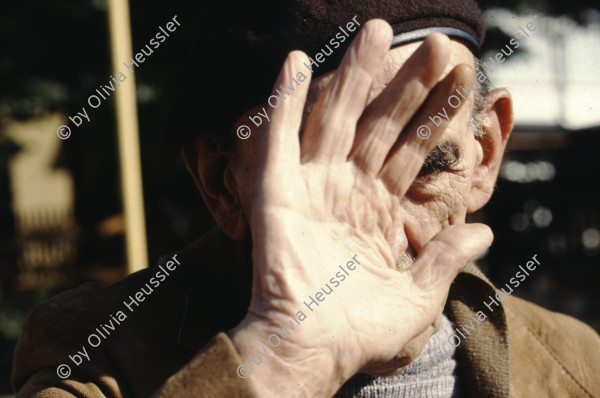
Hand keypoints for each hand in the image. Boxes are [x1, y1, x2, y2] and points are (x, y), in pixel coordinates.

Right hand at [229, 19, 492, 396]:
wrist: (311, 349)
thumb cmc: (361, 333)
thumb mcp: (417, 297)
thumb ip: (445, 257)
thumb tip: (484, 230)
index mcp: (377, 212)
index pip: (411, 152)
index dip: (435, 117)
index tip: (459, 81)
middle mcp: (344, 192)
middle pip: (378, 126)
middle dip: (405, 85)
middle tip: (434, 45)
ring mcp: (310, 187)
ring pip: (334, 120)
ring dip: (353, 77)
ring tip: (376, 33)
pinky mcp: (274, 190)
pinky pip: (278, 138)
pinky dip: (284, 101)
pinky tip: (296, 63)